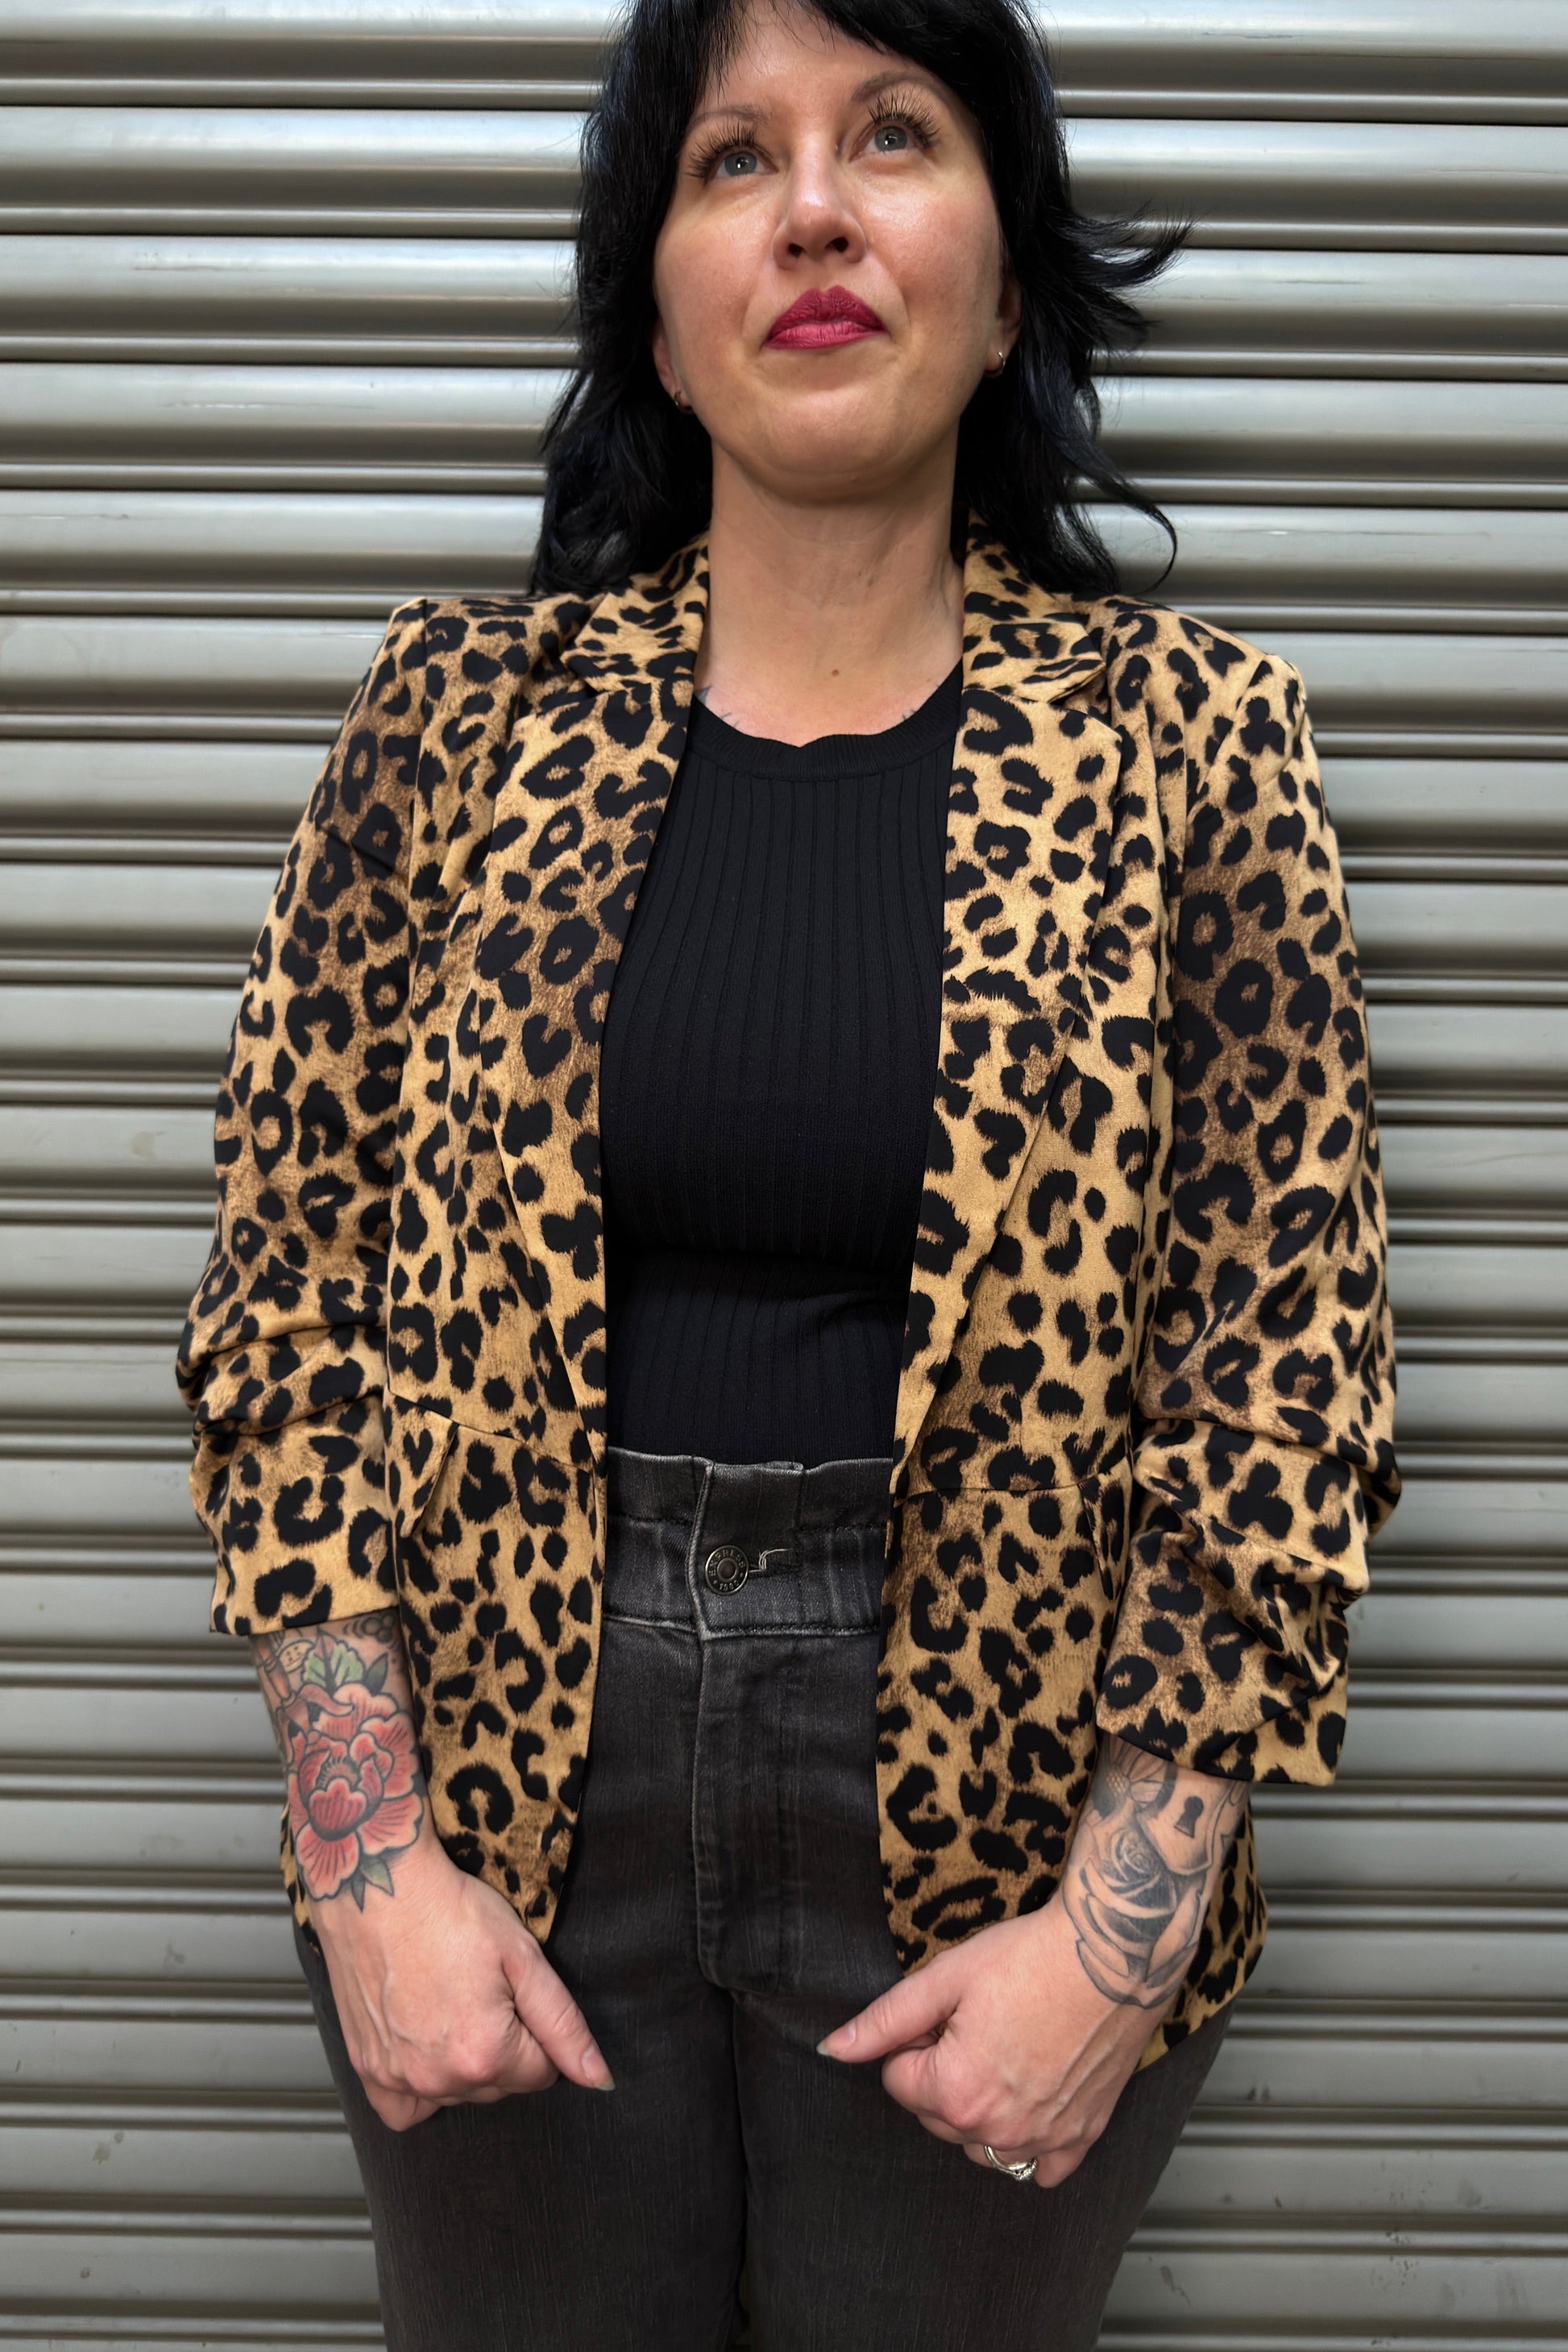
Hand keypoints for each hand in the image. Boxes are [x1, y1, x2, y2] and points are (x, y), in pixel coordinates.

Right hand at [315, 1836, 613, 2130]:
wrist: (377, 1885)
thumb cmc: (450, 1911)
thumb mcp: (523, 1957)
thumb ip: (564, 2025)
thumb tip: (599, 2078)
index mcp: (485, 2055)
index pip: (541, 2073)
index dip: (537, 2031)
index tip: (515, 1992)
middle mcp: (438, 2080)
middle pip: (499, 2085)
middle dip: (504, 2047)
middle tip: (483, 1990)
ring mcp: (396, 2078)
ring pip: (457, 2093)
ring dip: (465, 2064)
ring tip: (452, 2005)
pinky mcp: (367, 2069)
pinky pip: (402, 2110)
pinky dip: (419, 2091)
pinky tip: (425, 2050)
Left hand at [819, 1735, 1243, 2185]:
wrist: (1114, 1954)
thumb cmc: (1031, 1958)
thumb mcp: (945, 1977)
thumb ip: (885, 2021)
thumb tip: (833, 2048)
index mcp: (957, 2094)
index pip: (899, 2083)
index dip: (914, 2041)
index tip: (945, 2012)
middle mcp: (1000, 2131)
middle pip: (937, 2116)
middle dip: (941, 2073)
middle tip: (974, 2022)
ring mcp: (1045, 2139)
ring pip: (981, 2146)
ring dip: (978, 2111)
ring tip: (1003, 2050)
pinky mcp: (1083, 2135)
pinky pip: (1041, 2169)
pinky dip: (1029, 2145)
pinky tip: (1032, 2098)